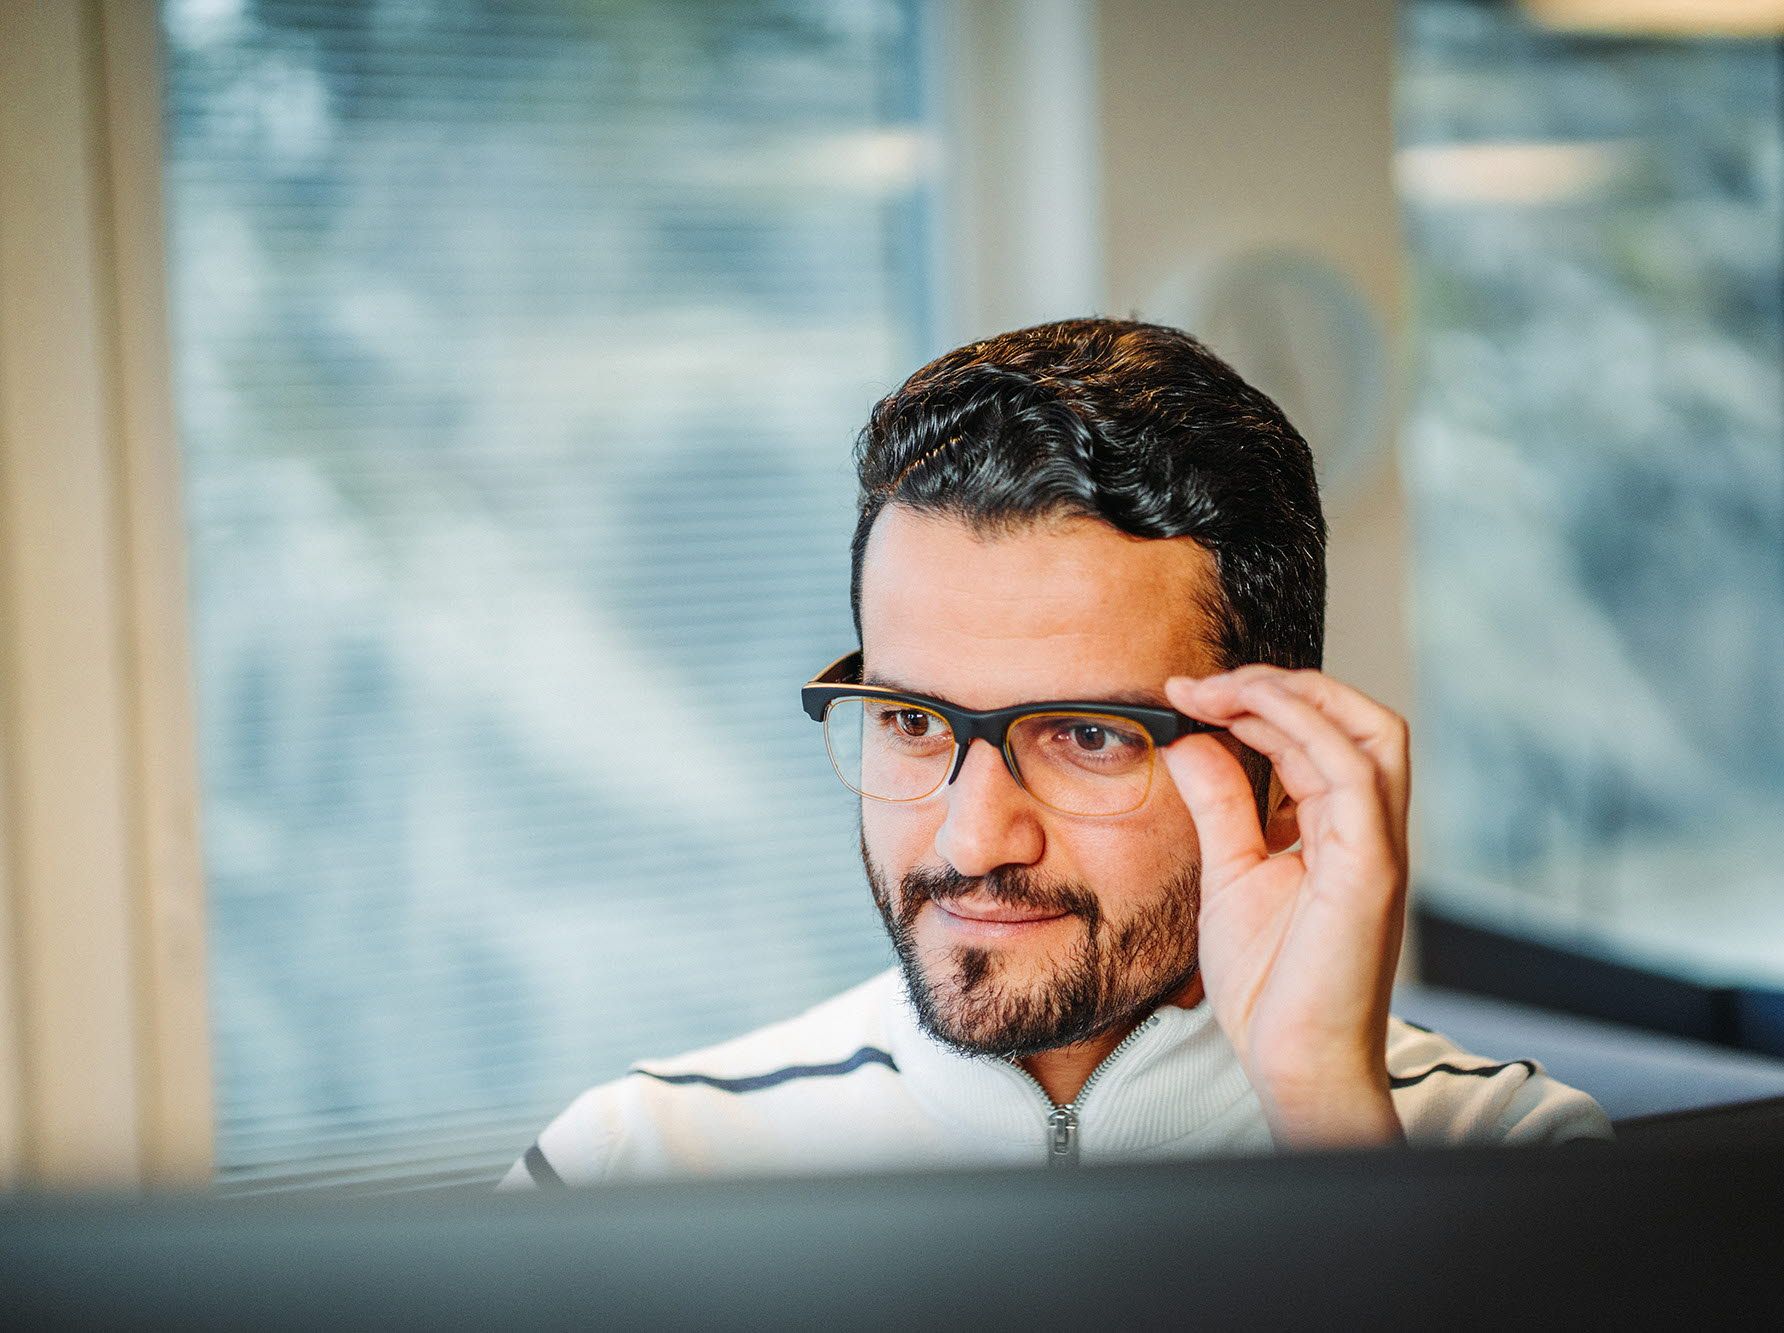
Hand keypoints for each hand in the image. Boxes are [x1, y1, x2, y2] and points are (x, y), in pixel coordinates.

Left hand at [1161, 666, 1409, 1147]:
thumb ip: (1221, 804)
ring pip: (1368, 731)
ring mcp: (1378, 847)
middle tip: (1208, 684)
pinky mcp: (1373, 869)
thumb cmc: (1272, 984)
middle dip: (1286, 684)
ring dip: (1289, 696)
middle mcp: (1370, 830)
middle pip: (1362, 718)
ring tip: (1219, 691)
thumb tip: (1190, 740)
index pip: (1321, 737)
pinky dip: (1303, 732)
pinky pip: (1355, 777)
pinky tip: (1244, 722)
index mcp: (1342, 831)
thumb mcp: (1230, 873)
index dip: (1259, 701)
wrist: (1294, 1062)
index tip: (1188, 695)